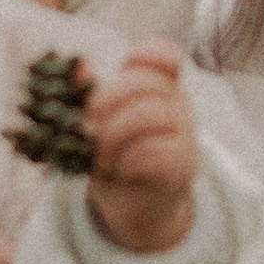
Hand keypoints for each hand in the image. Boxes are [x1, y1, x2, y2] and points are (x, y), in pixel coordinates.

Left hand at [84, 43, 197, 257]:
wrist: (135, 209)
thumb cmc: (116, 158)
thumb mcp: (97, 124)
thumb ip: (88, 94)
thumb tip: (78, 66)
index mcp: (158, 89)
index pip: (166, 57)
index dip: (147, 54)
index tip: (124, 64)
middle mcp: (176, 107)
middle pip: (148, 83)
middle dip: (107, 100)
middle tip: (86, 124)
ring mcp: (184, 136)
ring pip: (149, 114)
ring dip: (113, 135)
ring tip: (100, 155)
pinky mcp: (182, 166)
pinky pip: (152, 152)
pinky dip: (125, 161)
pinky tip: (117, 171)